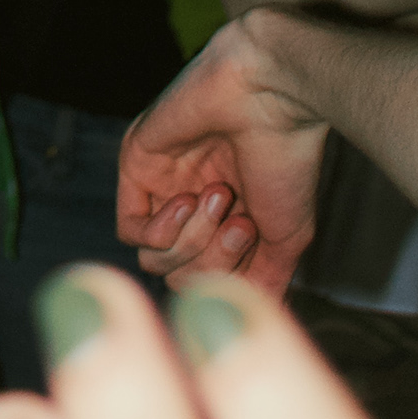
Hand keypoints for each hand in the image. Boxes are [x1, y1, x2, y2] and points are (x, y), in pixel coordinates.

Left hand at [117, 12, 327, 294]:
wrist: (272, 96)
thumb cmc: (287, 161)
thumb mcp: (285, 240)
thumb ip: (261, 283)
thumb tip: (247, 321)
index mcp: (225, 220)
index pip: (209, 283)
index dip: (230, 279)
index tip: (255, 239)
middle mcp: (191, 205)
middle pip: (181, 277)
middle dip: (212, 261)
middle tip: (240, 221)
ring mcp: (163, 186)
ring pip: (156, 259)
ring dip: (193, 241)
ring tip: (220, 197)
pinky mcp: (136, 164)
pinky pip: (130, 230)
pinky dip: (161, 231)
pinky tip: (187, 200)